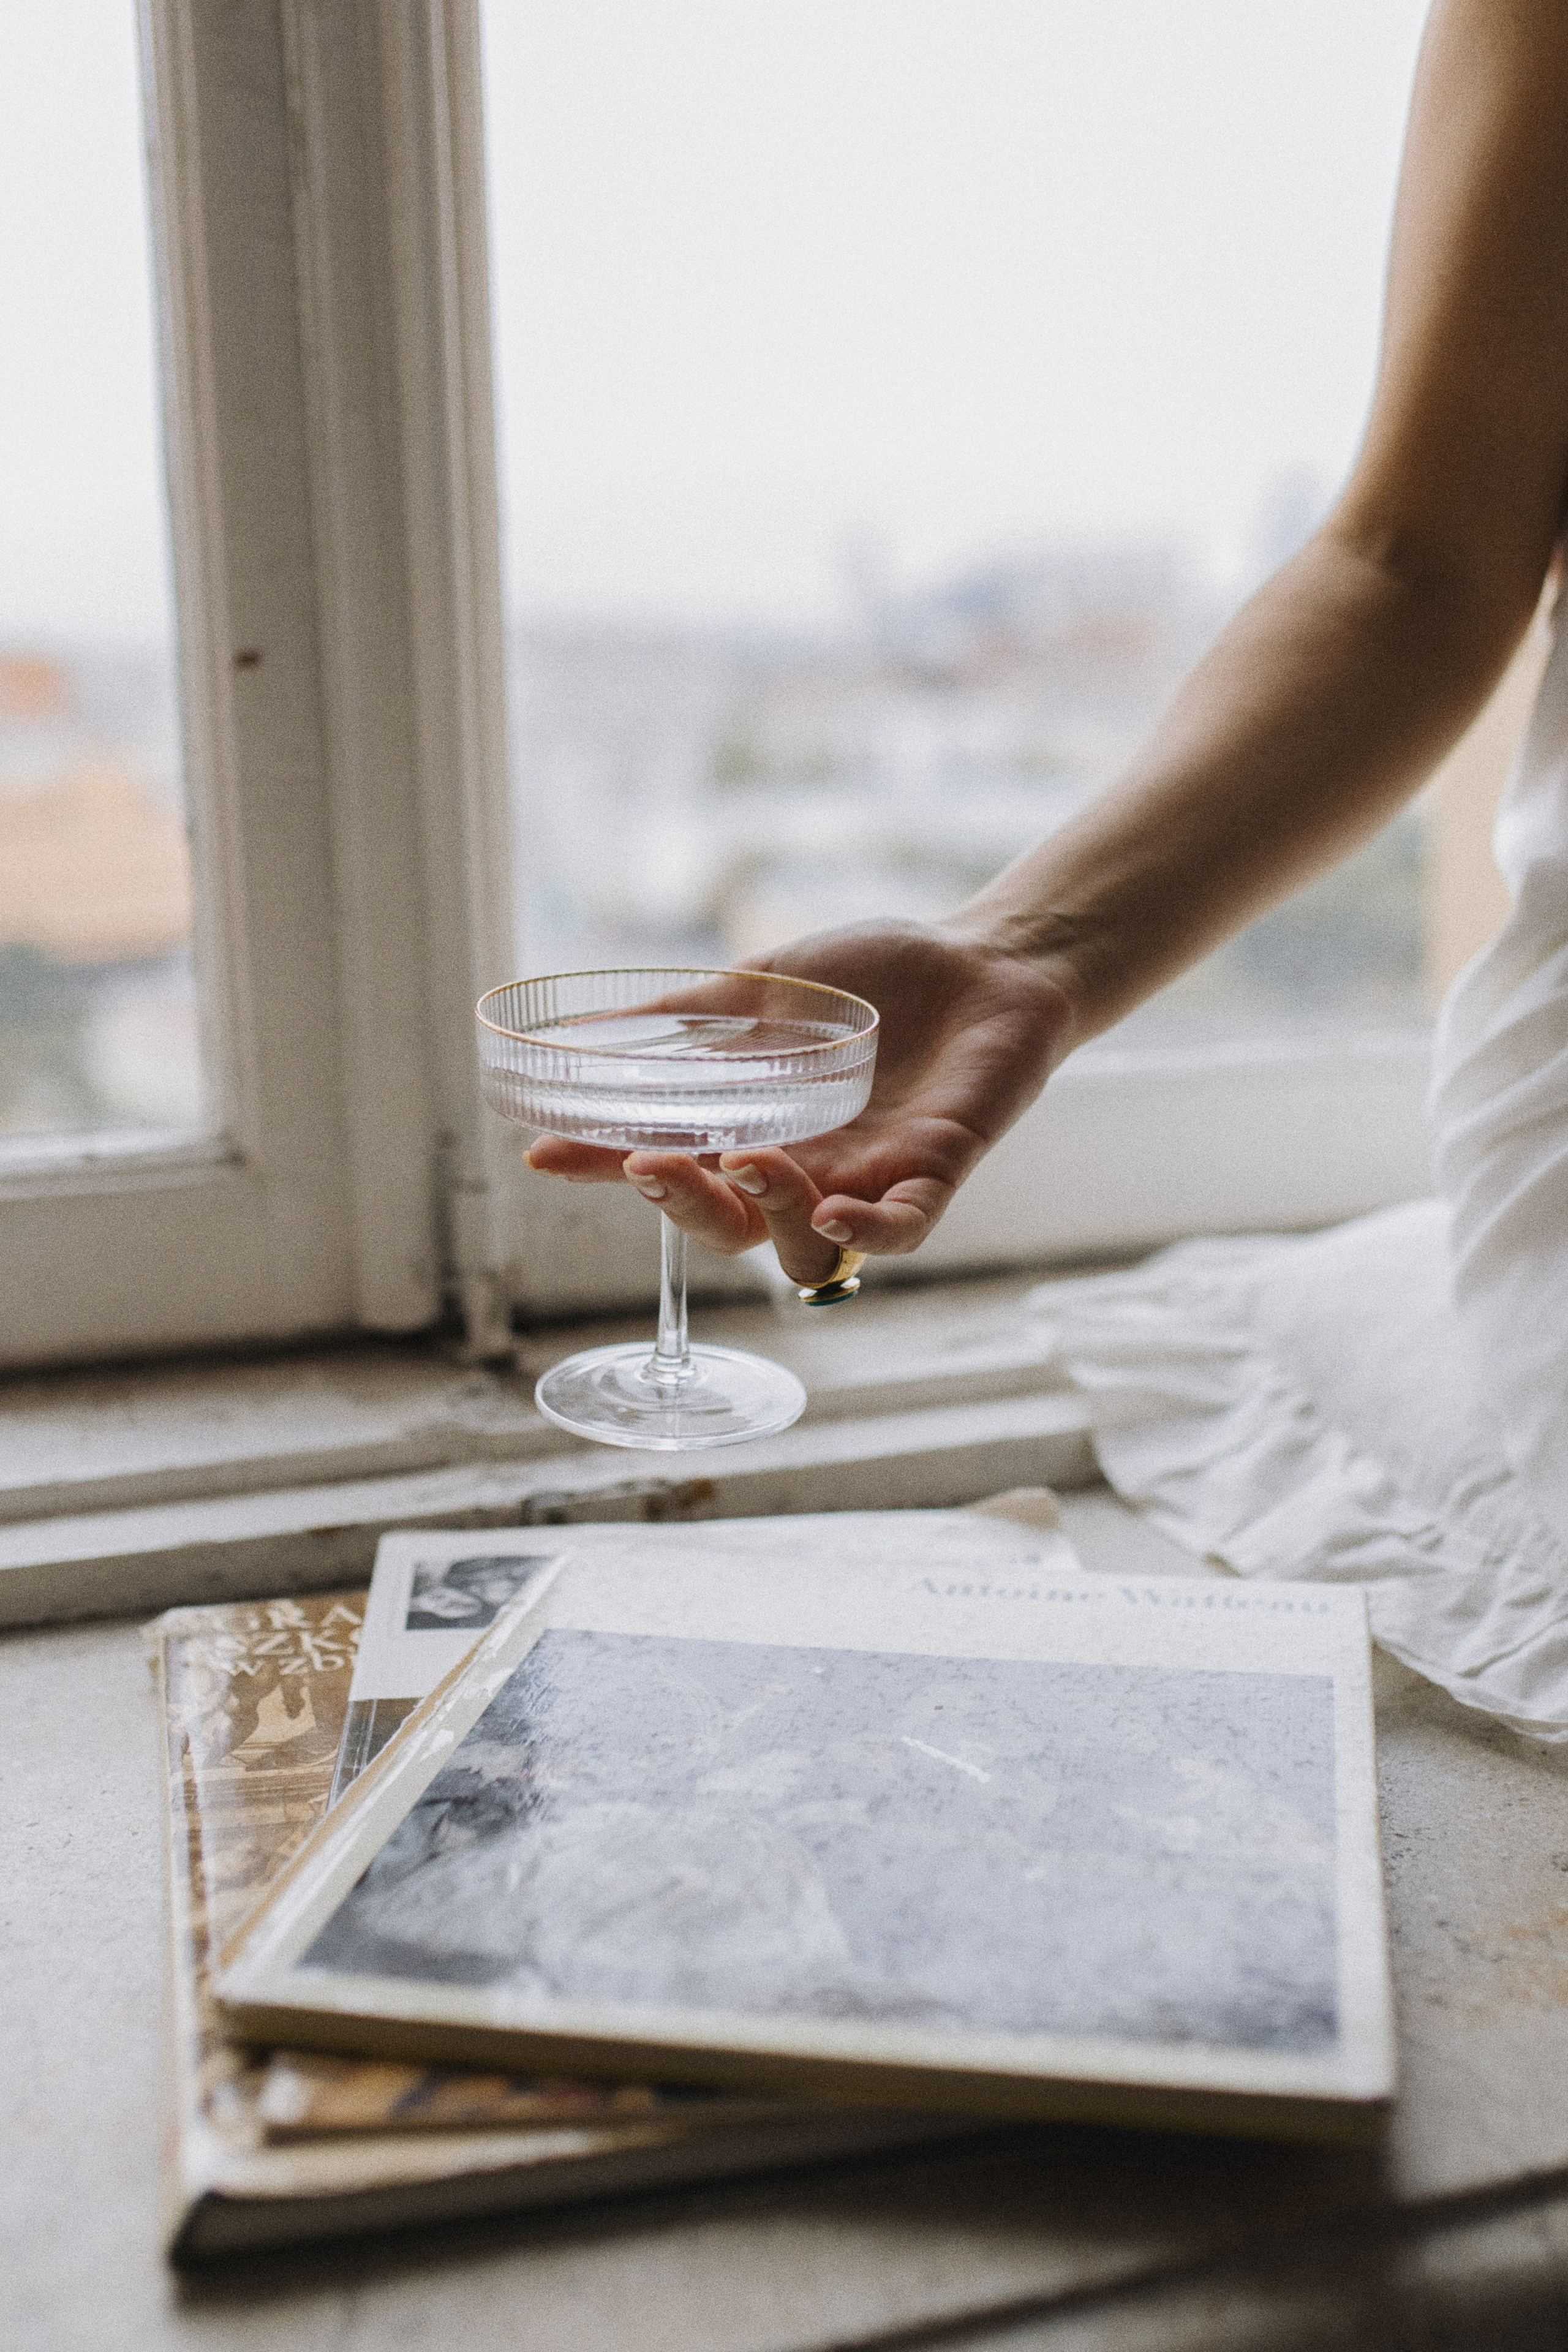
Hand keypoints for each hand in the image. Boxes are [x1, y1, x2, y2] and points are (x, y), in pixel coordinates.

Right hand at [524, 921, 1073, 1284]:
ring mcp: (868, 1179)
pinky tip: (837, 1211)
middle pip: (728, 1228)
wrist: (987, 958)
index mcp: (753, 1130)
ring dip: (770, 1213)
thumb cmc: (878, 973)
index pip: (667, 1166)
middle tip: (648, 1163)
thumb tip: (583, 1023)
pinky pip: (902, 1232)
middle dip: (681, 1205)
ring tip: (750, 1160)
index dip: (603, 1168)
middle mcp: (803, 1171)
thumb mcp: (764, 985)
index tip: (545, 1155)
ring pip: (805, 1249)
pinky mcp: (935, 1173)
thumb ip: (686, 1016)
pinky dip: (868, 1232)